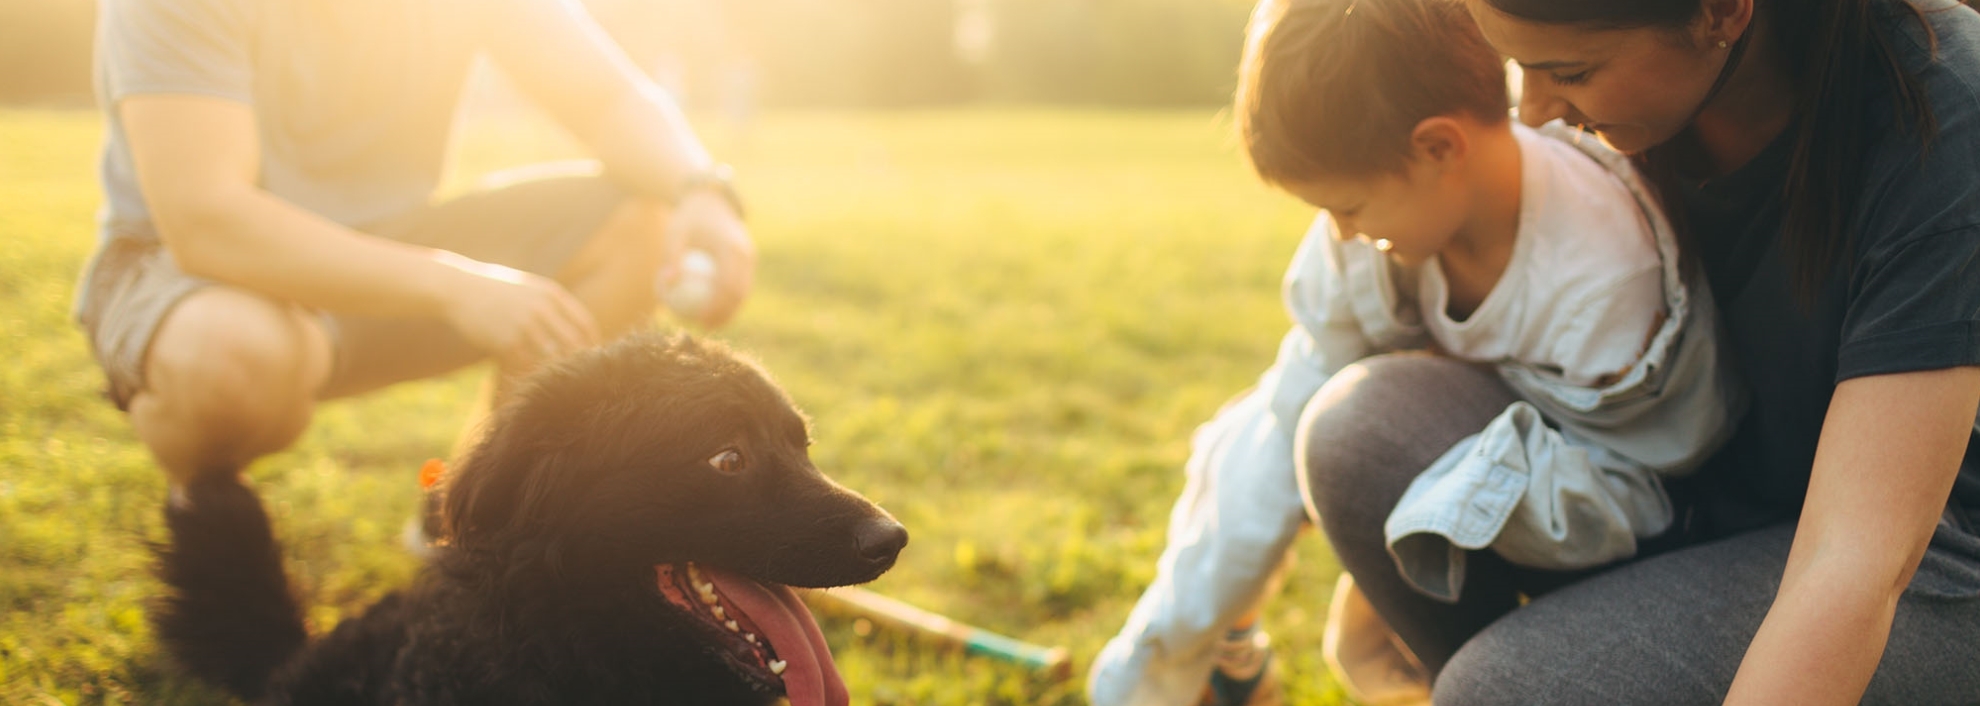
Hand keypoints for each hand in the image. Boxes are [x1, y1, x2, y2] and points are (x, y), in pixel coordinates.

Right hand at [439, 256, 599, 368]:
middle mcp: (542, 308)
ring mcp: (524, 325)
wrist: (457, 289)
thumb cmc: (495, 290)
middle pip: (572, 342)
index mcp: (551, 294)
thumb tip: (577, 328)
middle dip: (579, 360)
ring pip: (551, 356)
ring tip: (558, 382)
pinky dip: (532, 374)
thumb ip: (552, 305)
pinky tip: (533, 381)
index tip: (593, 358)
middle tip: (580, 376)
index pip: (584, 323)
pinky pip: (527, 365)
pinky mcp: (506, 341)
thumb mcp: (529, 289)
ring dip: (555, 370)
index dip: (592, 344)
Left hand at [658, 190, 754, 327]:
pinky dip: (729, 297)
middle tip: (705, 326)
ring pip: (744, 291)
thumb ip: (672, 256)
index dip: (717, 306)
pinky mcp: (747, 258)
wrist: (710, 199)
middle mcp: (745, 253)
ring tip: (710, 323)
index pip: (727, 285)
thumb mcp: (675, 232)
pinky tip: (713, 308)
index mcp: (732, 248)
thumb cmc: (688, 217)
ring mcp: (749, 256)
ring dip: (730, 309)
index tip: (700, 319)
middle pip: (740, 293)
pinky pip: (740, 283)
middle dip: (726, 314)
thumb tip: (667, 283)